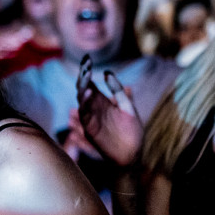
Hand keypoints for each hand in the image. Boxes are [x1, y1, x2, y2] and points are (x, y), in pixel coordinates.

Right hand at [76, 55, 142, 169]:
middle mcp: (93, 108)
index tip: (87, 58)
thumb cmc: (132, 132)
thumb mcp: (128, 108)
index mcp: (101, 101)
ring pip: (81, 100)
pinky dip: (84, 104)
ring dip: (82, 88)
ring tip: (86, 77)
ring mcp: (91, 118)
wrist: (133, 155)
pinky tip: (89, 93)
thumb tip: (107, 73)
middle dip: (83, 76)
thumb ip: (118, 91)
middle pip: (82, 88)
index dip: (86, 71)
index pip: (89, 82)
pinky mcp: (90, 129)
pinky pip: (84, 114)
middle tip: (86, 65)